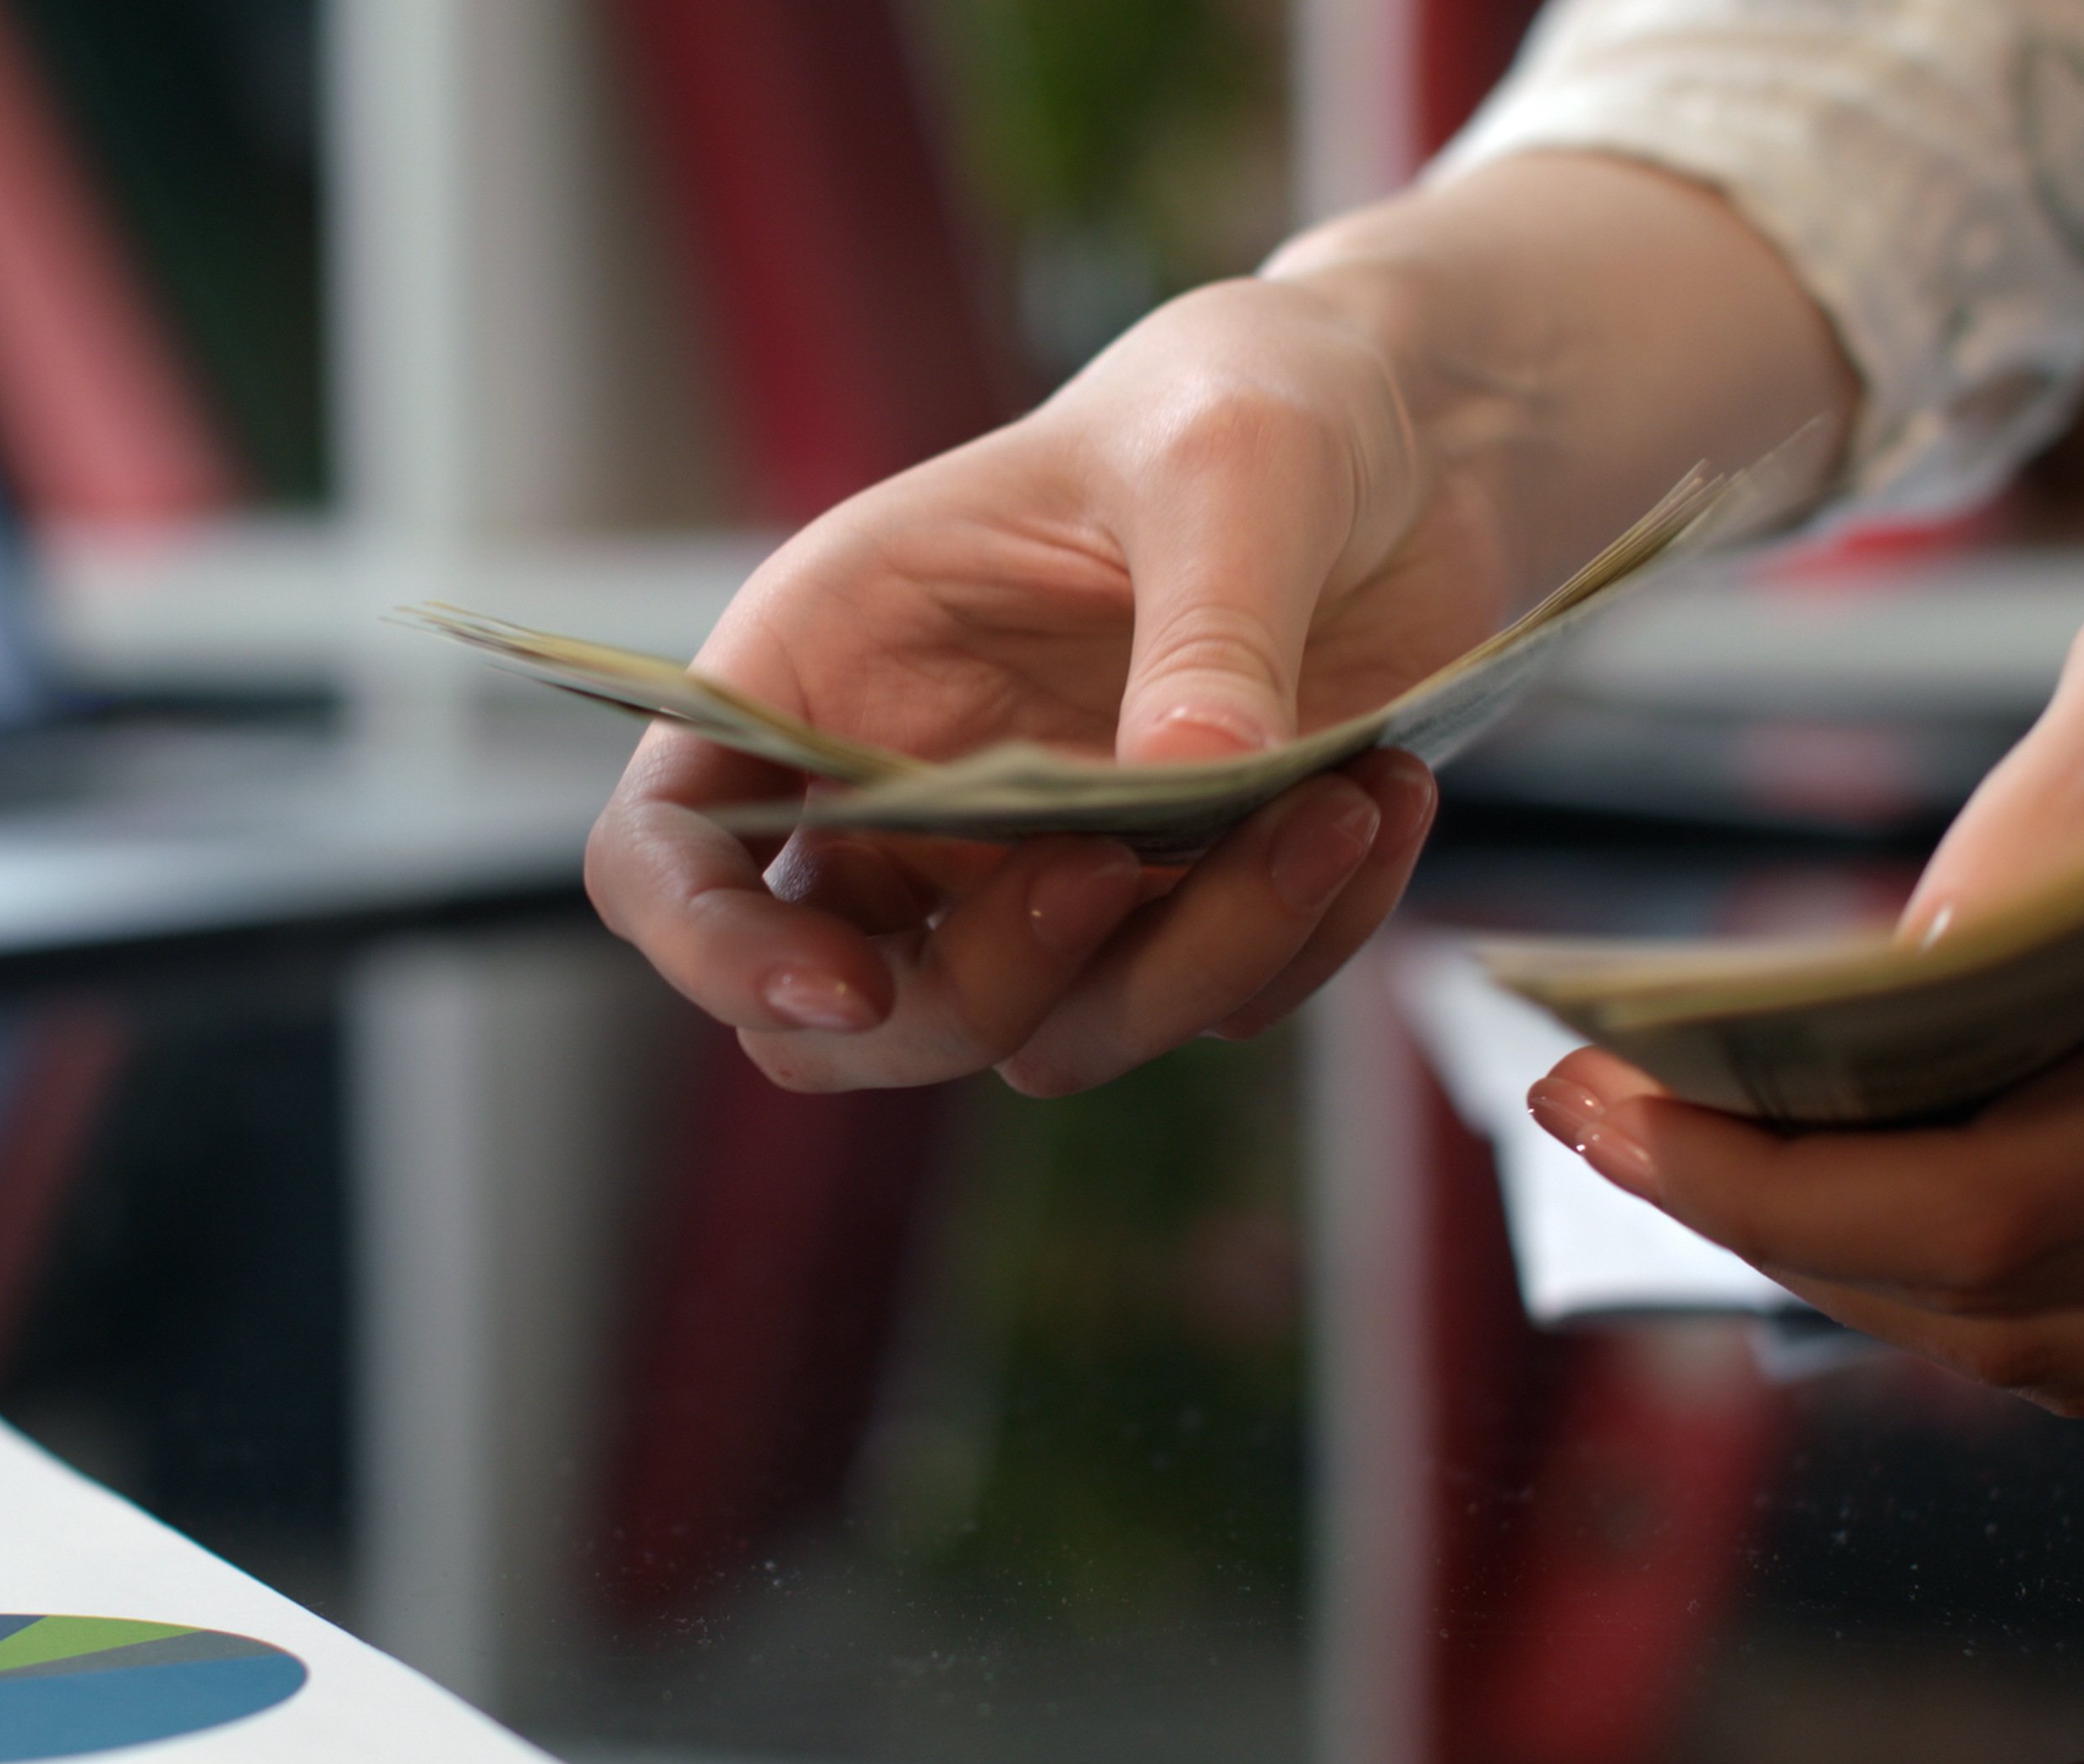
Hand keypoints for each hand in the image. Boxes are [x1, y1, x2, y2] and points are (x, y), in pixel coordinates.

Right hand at [585, 155, 1852, 1094]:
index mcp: (829, 665)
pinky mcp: (1170, 915)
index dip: (713, 946)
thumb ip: (1206, 622)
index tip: (845, 986)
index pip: (673, 853)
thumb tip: (1181, 785)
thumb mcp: (1233, 461)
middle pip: (848, 1017)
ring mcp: (1033, 877)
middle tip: (1123, 868)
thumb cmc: (1255, 403)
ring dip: (1197, 957)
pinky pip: (1209, 1008)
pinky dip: (1303, 938)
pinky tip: (1381, 804)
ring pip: (1047, 1039)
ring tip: (1339, 802)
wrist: (1410, 443)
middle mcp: (906, 799)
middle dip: (984, 992)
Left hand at [1531, 560, 2083, 1422]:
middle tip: (1592, 1115)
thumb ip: (2061, 794)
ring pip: (2025, 1352)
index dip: (1760, 1186)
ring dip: (1838, 1265)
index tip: (1596, 1100)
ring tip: (1688, 1145)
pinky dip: (1952, 1296)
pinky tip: (1854, 1194)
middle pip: (1986, 1301)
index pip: (1984, 1201)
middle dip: (1756, 1218)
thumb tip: (1921, 959)